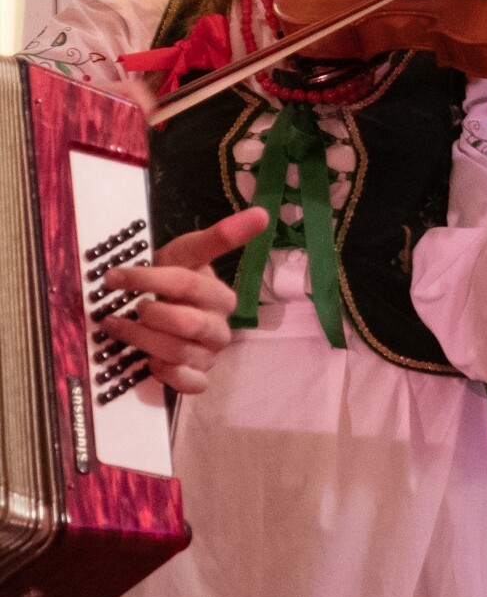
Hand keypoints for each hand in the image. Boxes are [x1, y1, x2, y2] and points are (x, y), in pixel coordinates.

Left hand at [102, 207, 268, 393]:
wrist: (171, 309)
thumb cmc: (175, 279)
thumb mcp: (188, 254)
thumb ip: (219, 237)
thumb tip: (262, 213)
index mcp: (222, 296)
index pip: (187, 285)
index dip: (147, 279)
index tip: (113, 276)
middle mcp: (221, 327)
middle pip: (186, 323)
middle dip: (149, 315)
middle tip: (131, 308)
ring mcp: (210, 355)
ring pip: (179, 353)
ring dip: (142, 341)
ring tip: (120, 327)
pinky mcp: (199, 378)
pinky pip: (189, 384)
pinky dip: (167, 374)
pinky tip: (150, 362)